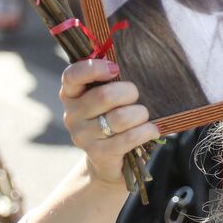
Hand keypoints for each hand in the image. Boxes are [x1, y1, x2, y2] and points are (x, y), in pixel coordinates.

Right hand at [60, 59, 157, 189]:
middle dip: (129, 92)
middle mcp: (71, 115)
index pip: (72, 76)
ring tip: (143, 115)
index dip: (94, 68)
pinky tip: (151, 129)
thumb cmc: (109, 117)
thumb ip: (108, 79)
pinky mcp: (98, 153)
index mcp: (70, 94)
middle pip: (104, 96)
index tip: (115, 69)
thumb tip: (124, 63)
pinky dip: (146, 131)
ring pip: (119, 118)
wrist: (105, 159)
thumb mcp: (103, 98)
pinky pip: (128, 138)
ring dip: (139, 114)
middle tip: (136, 96)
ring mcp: (82, 136)